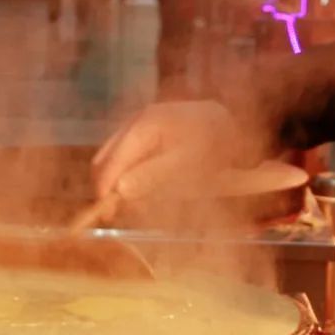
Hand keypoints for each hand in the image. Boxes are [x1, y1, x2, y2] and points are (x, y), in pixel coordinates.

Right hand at [93, 99, 241, 203]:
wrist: (231, 123)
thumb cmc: (212, 144)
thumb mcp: (187, 164)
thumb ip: (153, 175)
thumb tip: (120, 190)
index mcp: (143, 126)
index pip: (111, 162)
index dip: (104, 189)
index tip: (107, 214)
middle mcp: (135, 121)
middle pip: (105, 158)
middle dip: (108, 186)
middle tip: (117, 212)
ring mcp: (138, 123)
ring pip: (112, 156)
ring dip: (116, 180)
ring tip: (130, 202)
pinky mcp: (144, 129)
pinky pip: (125, 152)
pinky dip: (127, 171)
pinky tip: (139, 185)